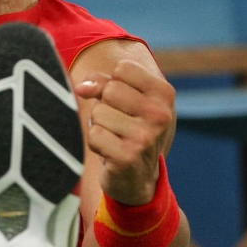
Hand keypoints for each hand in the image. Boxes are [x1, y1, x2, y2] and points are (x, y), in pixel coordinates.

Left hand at [74, 59, 174, 204]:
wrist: (139, 178)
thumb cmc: (130, 131)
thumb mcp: (126, 102)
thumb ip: (104, 84)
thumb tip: (82, 87)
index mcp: (164, 94)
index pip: (123, 69)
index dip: (114, 84)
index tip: (125, 103)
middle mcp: (160, 114)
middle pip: (109, 90)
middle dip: (105, 106)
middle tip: (118, 124)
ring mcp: (145, 136)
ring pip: (98, 112)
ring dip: (99, 126)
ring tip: (114, 138)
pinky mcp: (127, 156)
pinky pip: (94, 135)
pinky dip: (96, 143)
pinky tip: (110, 152)